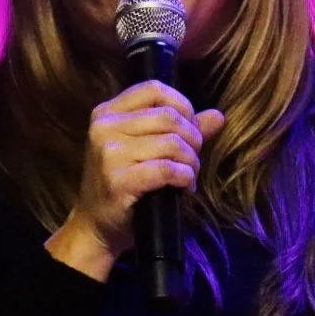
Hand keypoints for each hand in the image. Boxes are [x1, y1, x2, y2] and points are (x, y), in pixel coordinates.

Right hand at [46, 80, 225, 279]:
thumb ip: (181, 130)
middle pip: (169, 117)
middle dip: (192, 138)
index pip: (154, 89)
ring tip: (189, 175)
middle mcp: (104, 127)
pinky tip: (185, 187)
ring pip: (172, 143)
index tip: (191, 128)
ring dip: (191, 161)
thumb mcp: (146, 150)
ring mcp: (108, 153)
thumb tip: (218, 115)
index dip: (182, 104)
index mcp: (107, 112)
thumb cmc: (124, 184)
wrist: (96, 226)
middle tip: (193, 159)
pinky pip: (167, 169)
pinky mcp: (118, 180)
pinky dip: (185, 177)